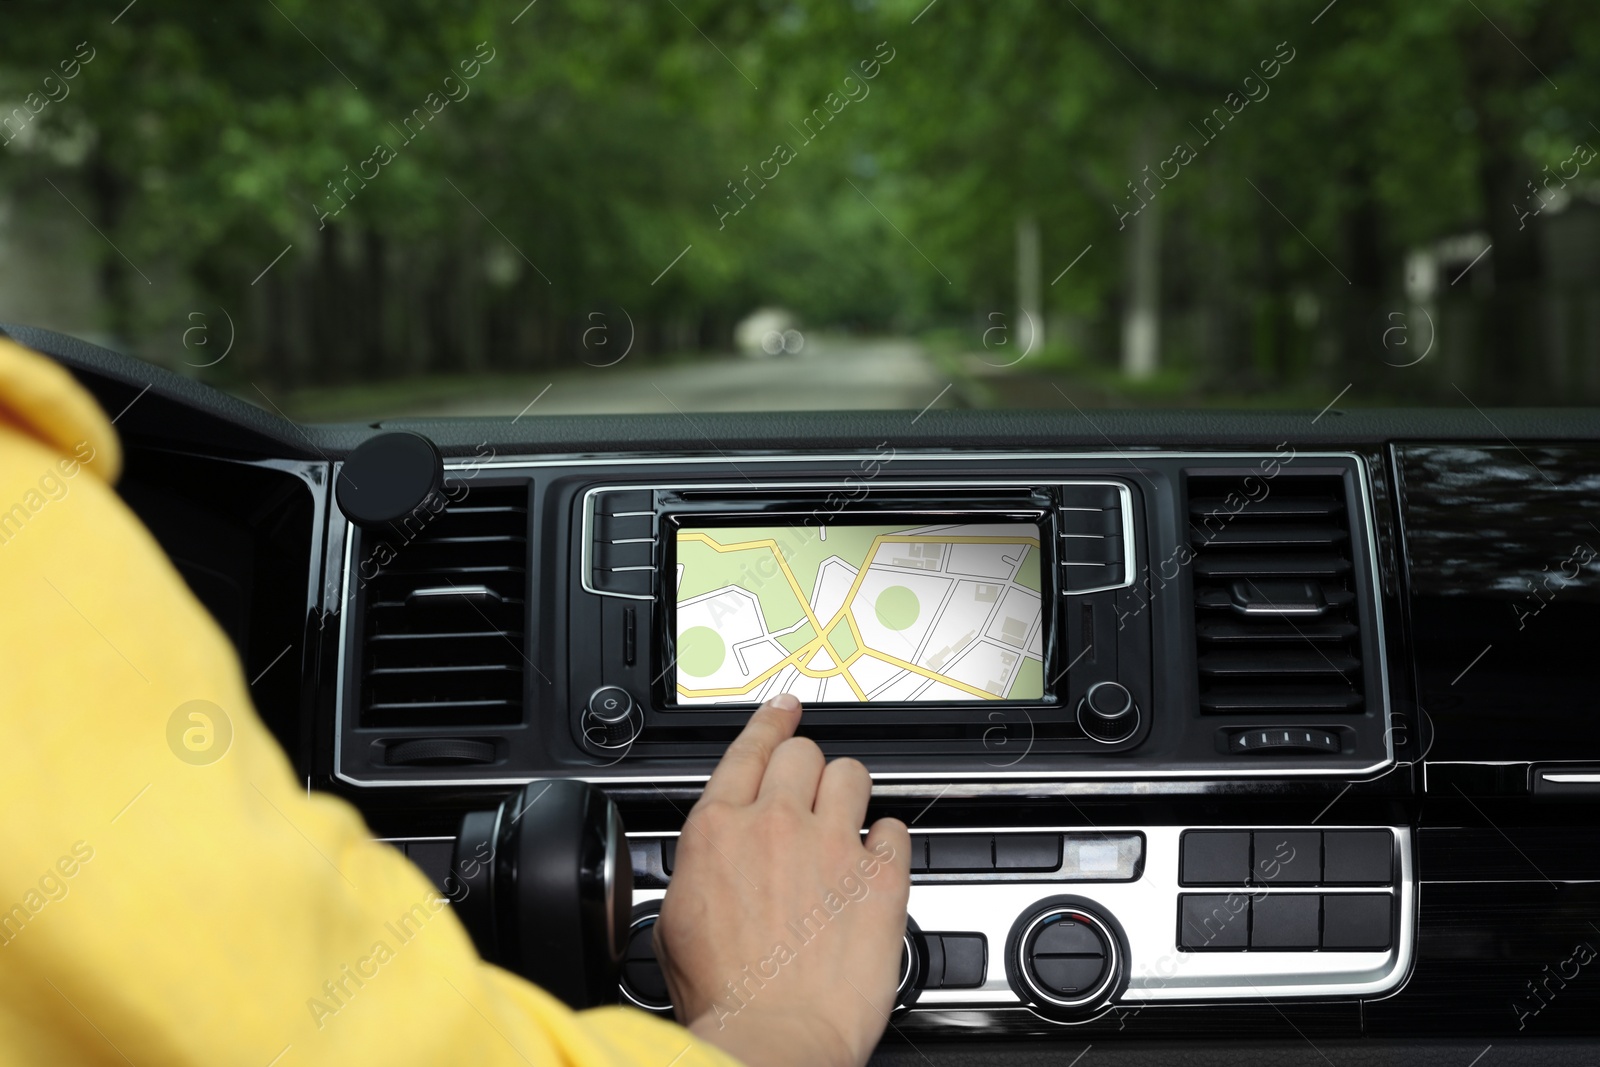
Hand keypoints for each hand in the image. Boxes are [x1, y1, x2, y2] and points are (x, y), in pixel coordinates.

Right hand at [654, 694, 910, 1066]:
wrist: (773, 1040)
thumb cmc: (725, 999)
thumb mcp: (675, 924)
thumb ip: (700, 870)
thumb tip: (712, 860)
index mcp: (719, 831)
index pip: (749, 748)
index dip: (771, 722)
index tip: (784, 710)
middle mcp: (776, 825)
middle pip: (803, 753)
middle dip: (806, 767)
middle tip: (808, 791)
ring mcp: (833, 846)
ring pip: (852, 774)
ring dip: (848, 791)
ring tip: (846, 818)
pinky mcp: (880, 878)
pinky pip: (895, 829)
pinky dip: (888, 840)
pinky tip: (877, 859)